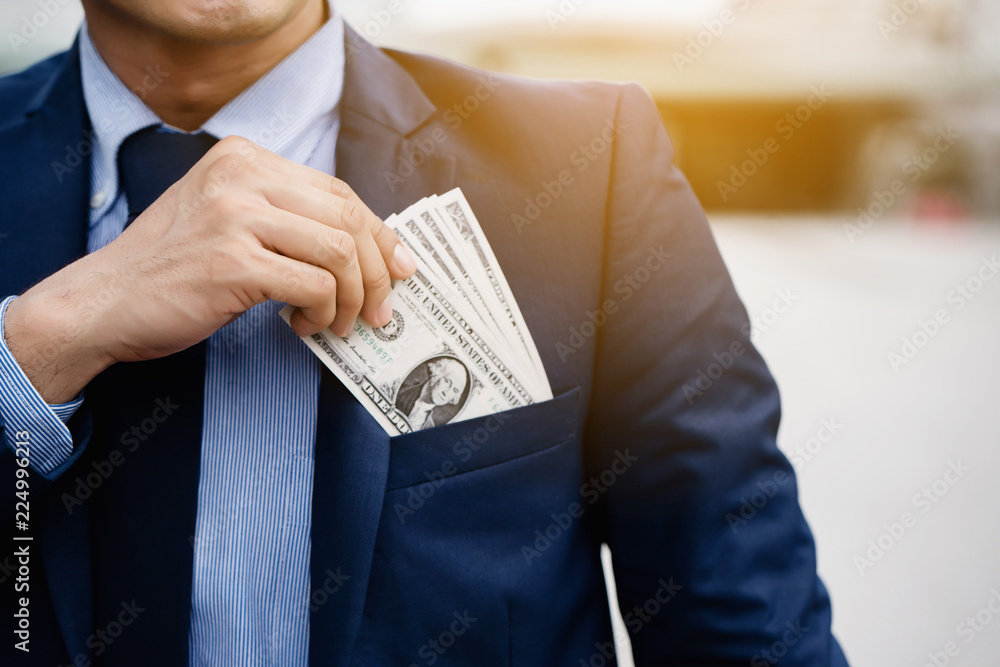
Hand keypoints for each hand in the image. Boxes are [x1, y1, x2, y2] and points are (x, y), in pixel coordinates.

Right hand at [3, 136, 415, 402]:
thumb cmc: (173, 270)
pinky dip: (323, 313)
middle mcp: (241, 176)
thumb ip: (288, 222)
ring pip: (339, 252)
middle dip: (377, 271)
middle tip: (379, 310)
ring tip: (336, 323)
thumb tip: (371, 250)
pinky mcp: (232, 261)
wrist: (103, 302)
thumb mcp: (230, 223)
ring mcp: (235, 215)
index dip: (378, 234)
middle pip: (347, 217)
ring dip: (351, 299)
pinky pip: (314, 286)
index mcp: (244, 159)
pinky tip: (303, 326)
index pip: (338, 191)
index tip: (400, 268)